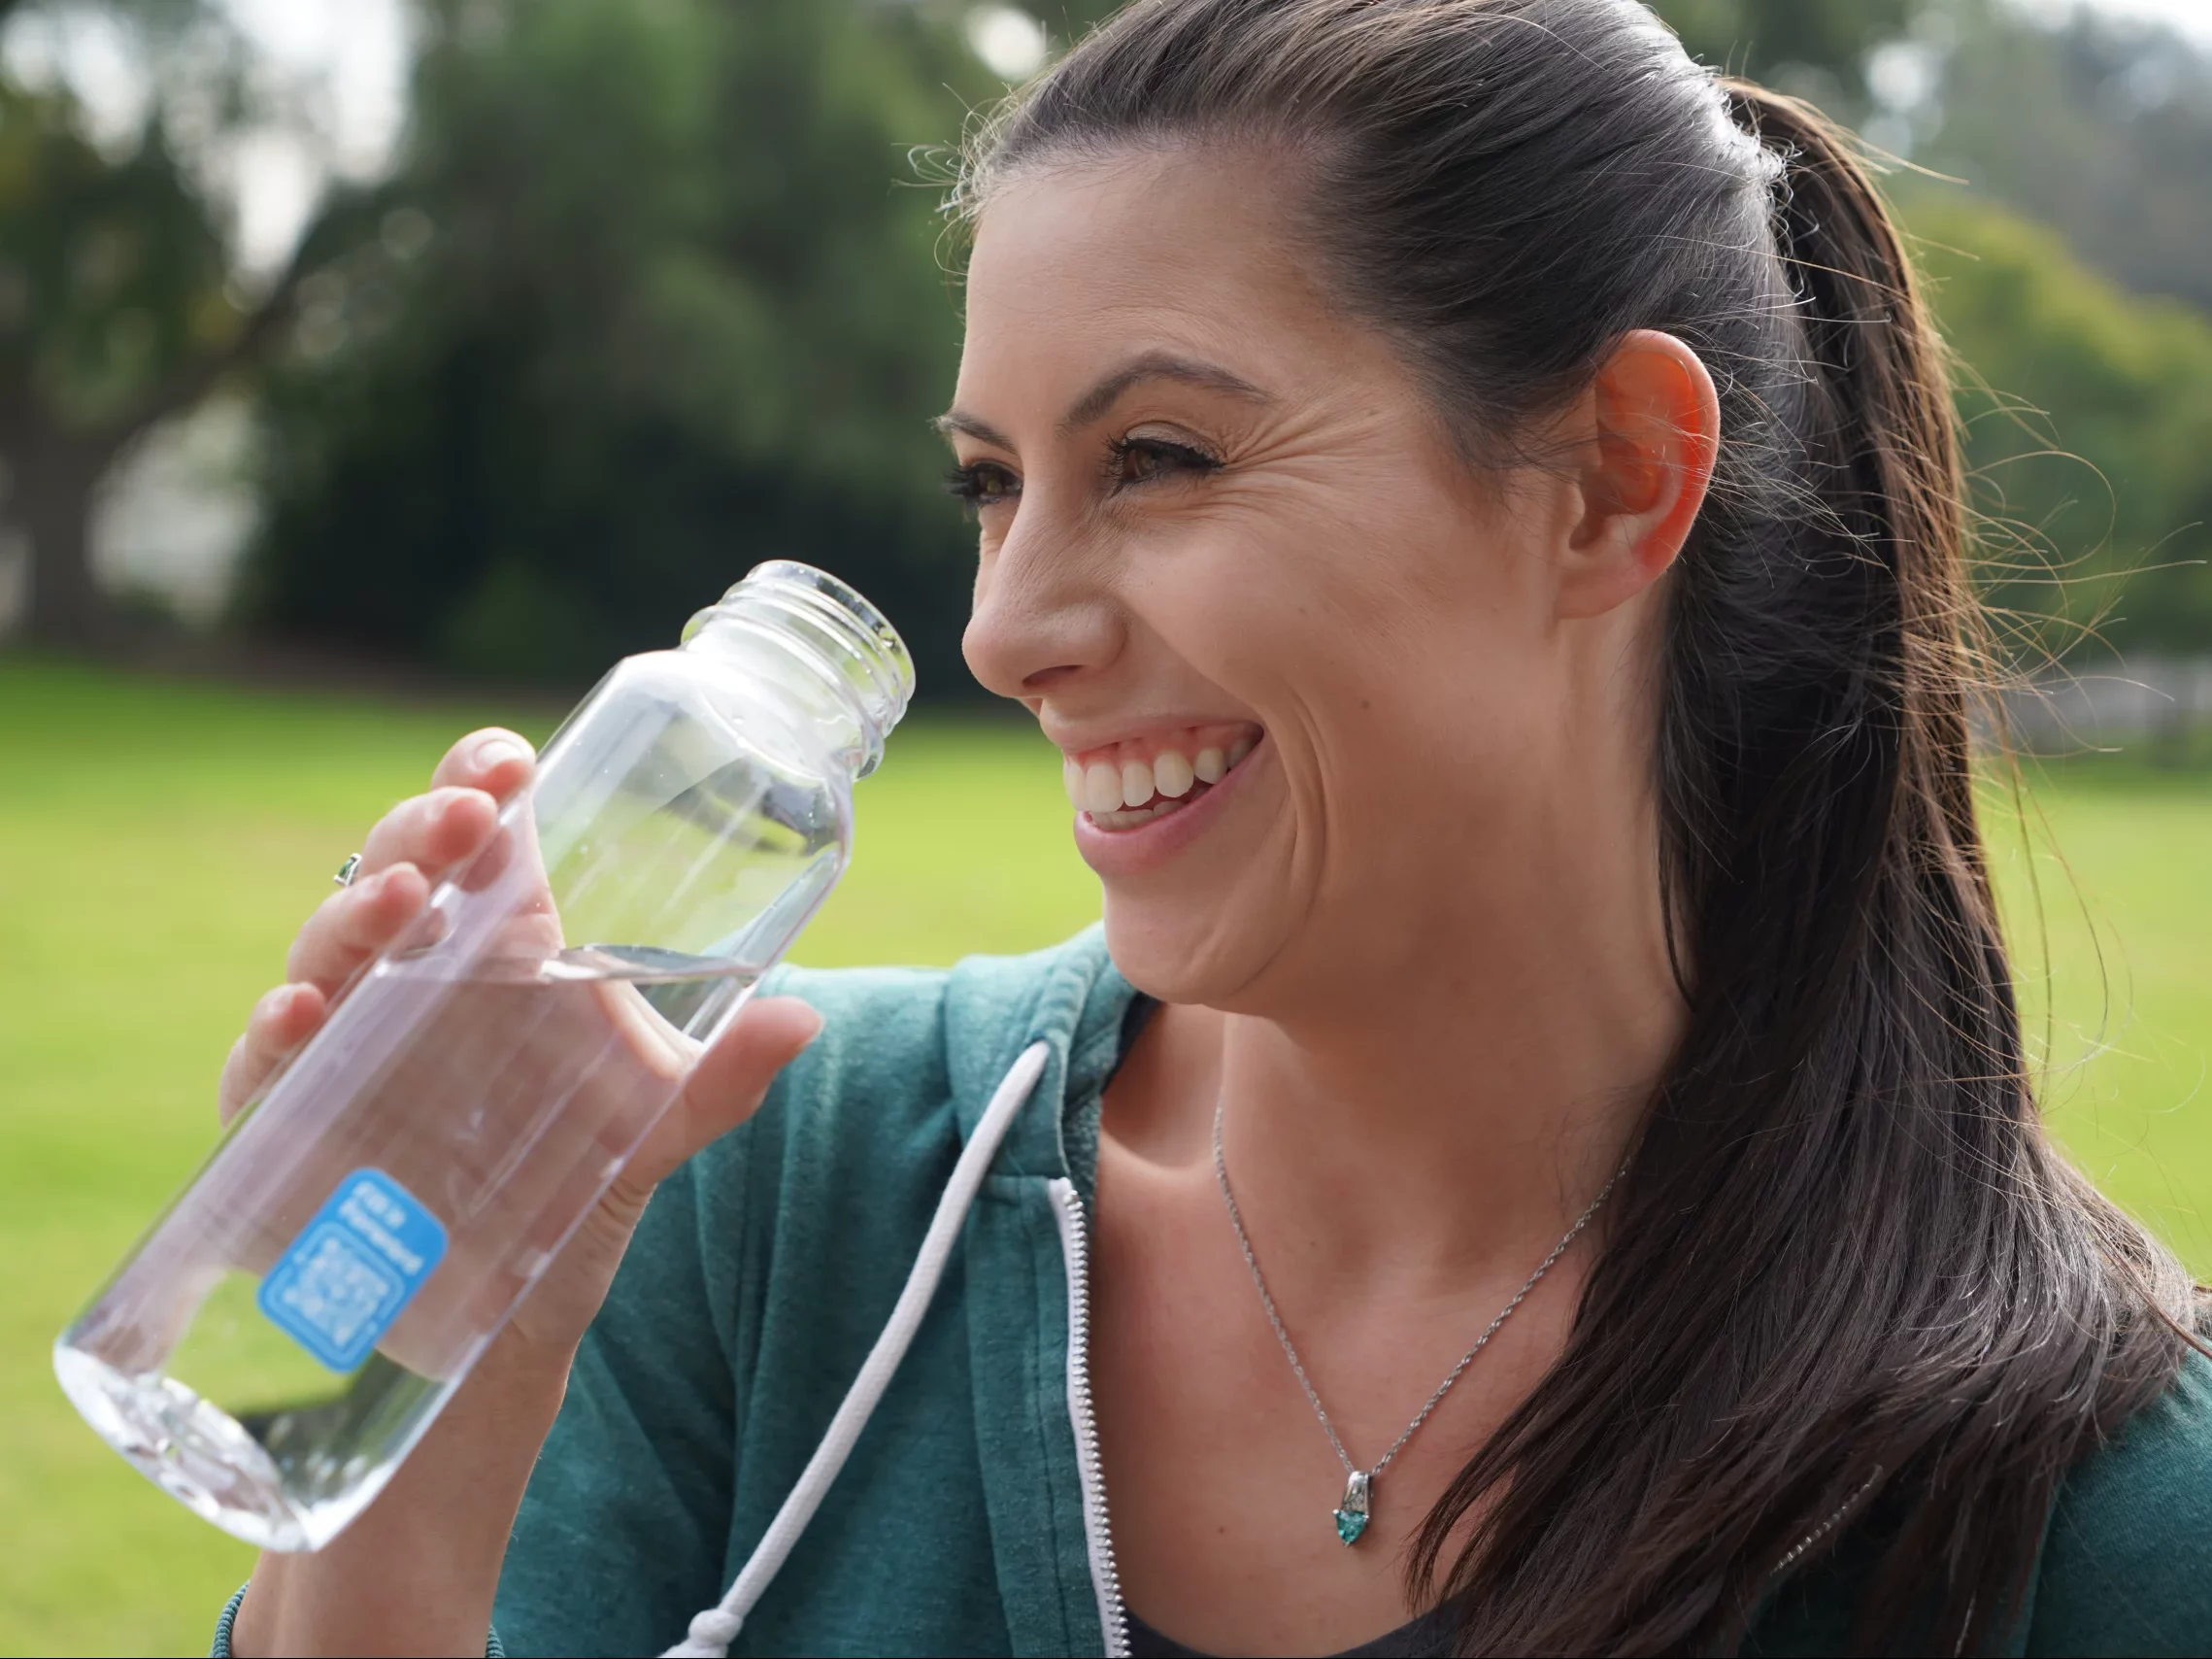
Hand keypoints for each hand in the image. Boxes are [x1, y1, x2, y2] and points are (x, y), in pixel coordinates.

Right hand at [215, 725, 821, 1369]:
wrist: (504, 1321)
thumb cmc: (571, 1183)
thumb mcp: (652, 1129)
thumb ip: (721, 1081)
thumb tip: (803, 1021)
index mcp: (497, 949)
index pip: (478, 834)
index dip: (478, 779)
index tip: (510, 759)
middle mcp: (413, 978)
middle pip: (400, 869)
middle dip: (424, 830)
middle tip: (470, 822)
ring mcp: (343, 1043)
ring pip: (329, 949)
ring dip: (358, 914)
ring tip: (405, 902)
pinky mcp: (286, 1122)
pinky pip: (263, 1064)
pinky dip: (273, 1033)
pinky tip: (303, 1015)